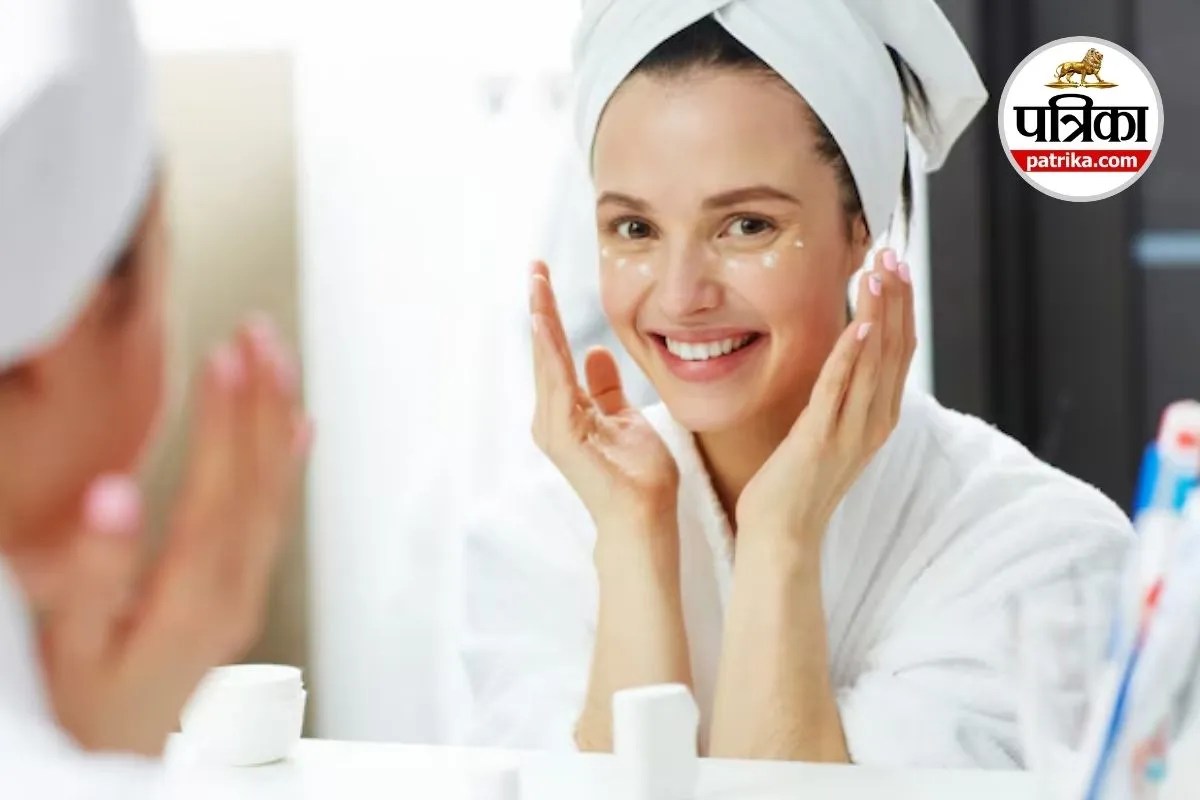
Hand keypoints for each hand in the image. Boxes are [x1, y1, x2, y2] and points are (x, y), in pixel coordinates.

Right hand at [10, 318, 310, 755]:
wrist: (114, 763)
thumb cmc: (86, 708)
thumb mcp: (73, 648)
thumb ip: (95, 575)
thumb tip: (115, 495)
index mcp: (195, 597)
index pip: (222, 489)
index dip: (228, 419)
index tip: (227, 354)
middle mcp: (235, 591)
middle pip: (261, 481)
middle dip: (263, 401)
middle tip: (259, 332)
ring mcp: (245, 593)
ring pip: (276, 493)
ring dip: (279, 420)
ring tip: (277, 357)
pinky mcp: (242, 595)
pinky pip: (277, 519)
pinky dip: (290, 466)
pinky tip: (299, 427)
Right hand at [529, 261, 678, 529]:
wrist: (645, 519)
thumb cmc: (638, 478)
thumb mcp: (625, 419)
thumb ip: (606, 389)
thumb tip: (595, 352)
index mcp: (568, 412)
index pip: (556, 354)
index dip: (550, 315)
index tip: (545, 278)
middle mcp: (553, 417)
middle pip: (543, 352)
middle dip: (539, 308)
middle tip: (535, 267)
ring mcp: (554, 427)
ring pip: (545, 362)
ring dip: (541, 320)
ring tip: (537, 283)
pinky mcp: (562, 435)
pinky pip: (556, 383)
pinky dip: (549, 351)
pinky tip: (545, 322)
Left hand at [736, 249, 915, 547]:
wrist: (782, 534)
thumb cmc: (798, 482)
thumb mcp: (829, 430)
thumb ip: (843, 395)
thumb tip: (845, 354)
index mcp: (878, 417)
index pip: (899, 350)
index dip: (902, 306)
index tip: (897, 265)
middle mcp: (873, 422)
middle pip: (895, 348)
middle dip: (896, 298)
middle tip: (893, 253)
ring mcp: (850, 431)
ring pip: (873, 362)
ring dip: (878, 314)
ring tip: (880, 272)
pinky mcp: (820, 438)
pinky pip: (839, 390)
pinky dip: (850, 356)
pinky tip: (857, 324)